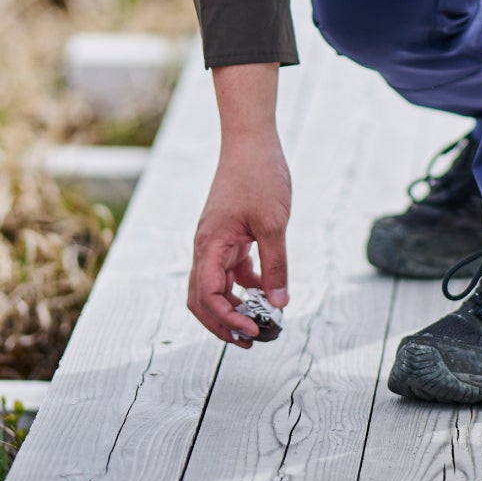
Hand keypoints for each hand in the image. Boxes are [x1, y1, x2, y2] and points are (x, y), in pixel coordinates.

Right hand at [188, 130, 291, 345]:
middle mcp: (206, 247)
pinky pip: (229, 269)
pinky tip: (264, 290)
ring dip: (233, 308)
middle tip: (251, 340)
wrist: (251, 140)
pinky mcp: (228, 234)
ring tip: (259, 323)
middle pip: (203, 300)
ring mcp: (215, 241)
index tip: (254, 330)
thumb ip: (275, 265)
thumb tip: (278, 304)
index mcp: (210, 245)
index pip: (208, 297)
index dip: (227, 320)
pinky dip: (243, 285)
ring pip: (215, 286)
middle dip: (223, 324)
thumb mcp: (273, 223)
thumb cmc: (259, 175)